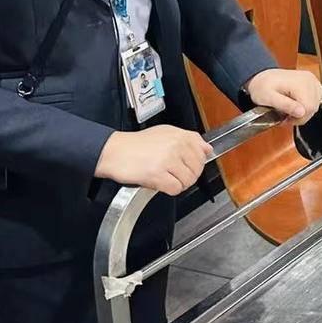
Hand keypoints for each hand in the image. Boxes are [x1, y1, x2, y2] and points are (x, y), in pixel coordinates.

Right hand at [95, 126, 212, 196]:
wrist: (114, 152)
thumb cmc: (136, 144)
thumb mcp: (165, 133)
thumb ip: (189, 139)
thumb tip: (207, 149)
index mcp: (180, 135)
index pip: (202, 152)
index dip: (195, 162)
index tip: (186, 164)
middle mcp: (176, 146)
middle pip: (197, 169)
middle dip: (187, 175)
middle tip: (173, 173)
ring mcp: (168, 160)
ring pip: (188, 181)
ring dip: (178, 183)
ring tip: (165, 177)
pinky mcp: (158, 174)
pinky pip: (176, 189)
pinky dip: (169, 190)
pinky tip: (160, 182)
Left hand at [246, 67, 321, 121]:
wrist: (262, 77)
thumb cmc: (262, 86)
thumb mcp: (268, 98)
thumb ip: (285, 105)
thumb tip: (301, 112)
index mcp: (299, 83)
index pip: (309, 108)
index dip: (297, 118)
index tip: (286, 118)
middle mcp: (308, 80)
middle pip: (313, 108)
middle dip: (300, 116)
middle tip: (286, 114)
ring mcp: (312, 80)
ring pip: (316, 105)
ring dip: (304, 111)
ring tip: (290, 108)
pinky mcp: (313, 82)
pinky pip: (317, 99)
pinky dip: (308, 104)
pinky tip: (297, 103)